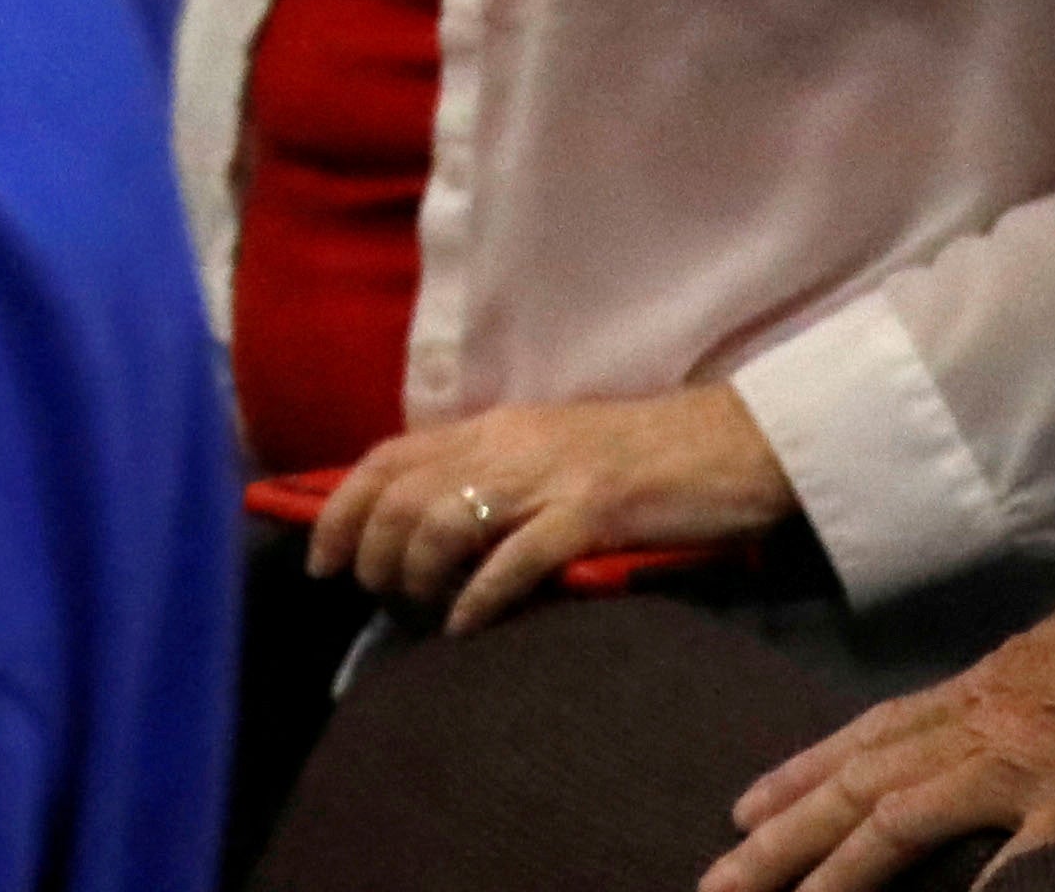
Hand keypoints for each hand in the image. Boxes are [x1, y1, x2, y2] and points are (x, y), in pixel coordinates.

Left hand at [307, 382, 795, 635]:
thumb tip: (425, 524)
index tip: (322, 561)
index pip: (386, 458)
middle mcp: (506, 445)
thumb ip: (490, 475)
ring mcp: (549, 477)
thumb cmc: (641, 457)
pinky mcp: (595, 513)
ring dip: (415, 573)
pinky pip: (518, 556)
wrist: (733, 442)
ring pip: (443, 519)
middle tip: (379, 597)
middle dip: (370, 551)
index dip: (340, 509)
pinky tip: (465, 626)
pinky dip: (481, 594)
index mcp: (491, 428)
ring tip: (419, 611)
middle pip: (400, 493)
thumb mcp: (546, 452)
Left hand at [706, 486, 1054, 891]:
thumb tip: (1006, 760)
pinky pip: (1026, 856)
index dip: (799, 776)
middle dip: (782, 839)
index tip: (742, 811)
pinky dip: (985, 889)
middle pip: (859, 784)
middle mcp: (983, 724)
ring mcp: (1030, 762)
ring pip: (904, 818)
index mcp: (980, 693)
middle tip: (715, 881)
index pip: (866, 737)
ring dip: (838, 871)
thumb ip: (1023, 714)